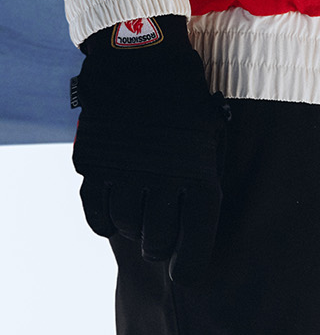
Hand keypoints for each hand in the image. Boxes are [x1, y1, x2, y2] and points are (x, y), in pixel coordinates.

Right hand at [70, 16, 226, 282]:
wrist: (144, 59)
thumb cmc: (186, 97)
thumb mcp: (209, 133)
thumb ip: (202, 175)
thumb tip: (196, 220)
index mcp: (199, 171)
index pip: (197, 234)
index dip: (192, 262)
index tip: (187, 276)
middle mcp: (162, 179)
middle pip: (159, 240)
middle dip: (162, 246)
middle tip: (163, 238)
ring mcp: (125, 173)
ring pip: (127, 227)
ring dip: (134, 228)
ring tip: (142, 215)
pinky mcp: (95, 166)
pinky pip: (97, 214)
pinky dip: (105, 222)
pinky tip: (115, 216)